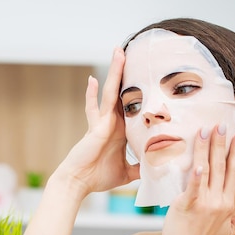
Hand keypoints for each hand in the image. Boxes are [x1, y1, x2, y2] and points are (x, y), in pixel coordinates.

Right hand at [55, 48, 139, 193]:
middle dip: (128, 74)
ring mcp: (102, 122)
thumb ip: (139, 168)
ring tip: (119, 51)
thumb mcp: (126, 173)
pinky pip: (95, 107)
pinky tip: (93, 79)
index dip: (140, 93)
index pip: (132, 108)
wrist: (79, 183)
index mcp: (120, 131)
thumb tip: (156, 169)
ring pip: (111, 92)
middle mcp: (112, 123)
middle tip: (134, 53)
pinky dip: (92, 94)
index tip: (149, 78)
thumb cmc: (97, 177)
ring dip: (115, 72)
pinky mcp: (95, 127)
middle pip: (122, 93)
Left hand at [161, 125, 234, 234]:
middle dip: (222, 144)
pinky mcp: (186, 206)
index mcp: (227, 203)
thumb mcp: (228, 231)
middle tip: (222, 125)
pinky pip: (192, 188)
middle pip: (221, 167)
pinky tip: (198, 163)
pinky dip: (195, 176)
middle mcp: (217, 200)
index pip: (233, 173)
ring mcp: (203, 203)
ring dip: (207, 150)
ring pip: (206, 171)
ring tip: (206, 131)